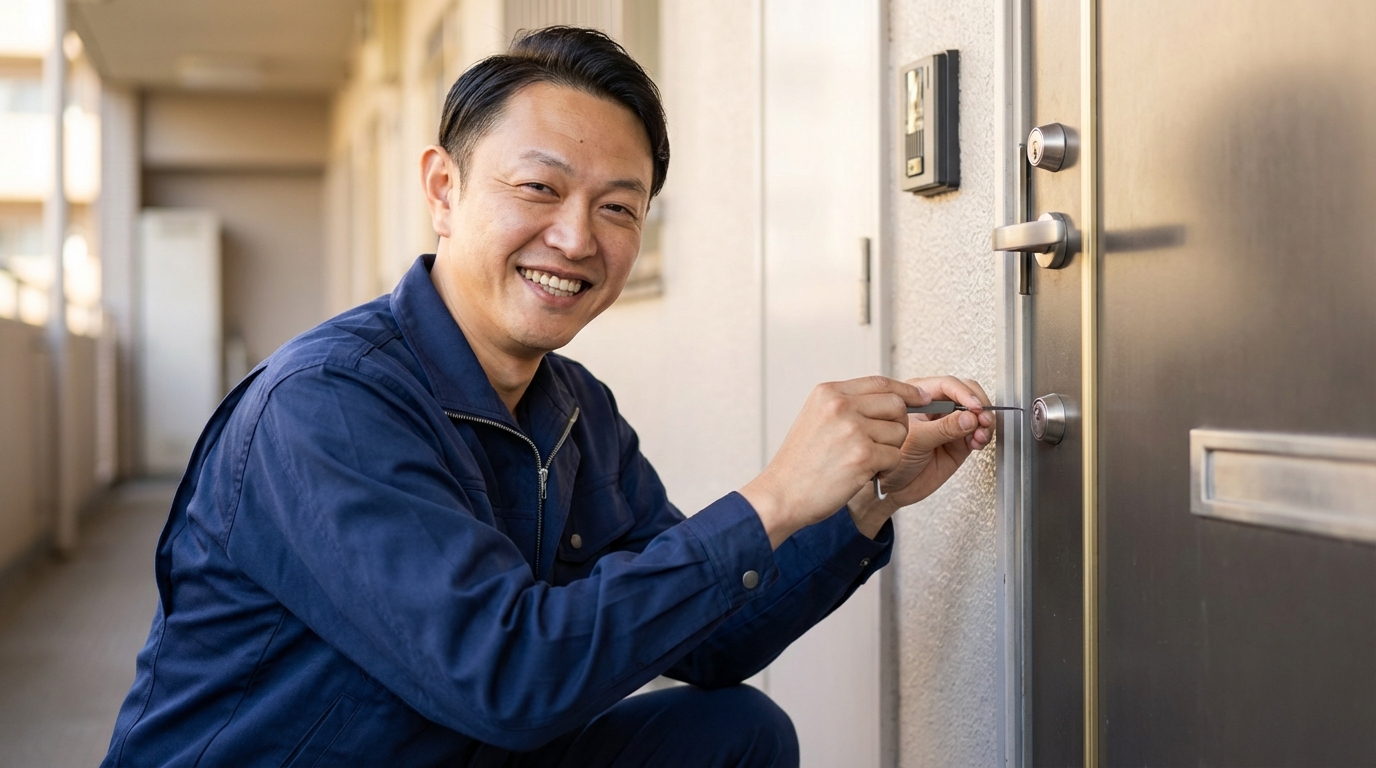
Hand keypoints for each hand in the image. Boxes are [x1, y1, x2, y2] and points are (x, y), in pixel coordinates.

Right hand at [740, 376, 929, 548]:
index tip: (921, 398)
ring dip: (890, 450)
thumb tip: (889, 398)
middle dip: (898, 425)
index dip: (906, 391)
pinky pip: (895, 457)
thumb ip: (847, 405)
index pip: (880, 382)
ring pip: (899, 432)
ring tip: (864, 461)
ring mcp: (852, 430)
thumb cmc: (800, 463)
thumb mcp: (816, 419)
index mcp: (828, 393)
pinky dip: (885, 469)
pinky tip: (863, 473)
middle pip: (896, 405)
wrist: (781, 494)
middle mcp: (840, 406)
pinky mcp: (863, 456)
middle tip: (882, 443)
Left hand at [846, 376, 994, 537]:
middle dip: (978, 405)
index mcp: (918, 398)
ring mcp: (949, 425)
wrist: (892, 489)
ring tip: (980, 434)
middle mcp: (935, 408)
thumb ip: (943, 428)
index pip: (948, 385)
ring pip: (975, 414)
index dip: (964, 393)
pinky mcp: (958, 443)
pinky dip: (982, 435)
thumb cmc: (891, 461)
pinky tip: (978, 441)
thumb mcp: (915, 441)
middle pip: (966, 395)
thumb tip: (969, 417)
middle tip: (982, 419)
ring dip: (984, 421)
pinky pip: (977, 433)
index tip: (974, 407)